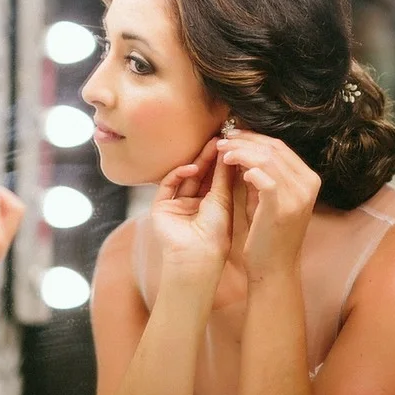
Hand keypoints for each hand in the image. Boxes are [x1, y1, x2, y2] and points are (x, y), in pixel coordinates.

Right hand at [149, 136, 233, 273]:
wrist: (198, 255)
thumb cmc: (216, 234)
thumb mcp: (223, 200)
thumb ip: (223, 177)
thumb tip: (230, 153)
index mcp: (209, 207)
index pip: (214, 179)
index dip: (222, 163)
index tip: (233, 146)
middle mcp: (192, 205)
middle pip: (200, 175)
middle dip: (210, 158)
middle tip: (220, 139)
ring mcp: (176, 205)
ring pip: (185, 177)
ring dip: (198, 162)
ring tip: (211, 147)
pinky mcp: (161, 207)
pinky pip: (168, 185)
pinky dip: (179, 174)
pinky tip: (192, 168)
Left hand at [215, 130, 319, 277]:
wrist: (274, 267)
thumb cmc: (268, 233)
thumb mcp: (268, 198)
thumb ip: (261, 174)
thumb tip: (243, 149)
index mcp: (309, 179)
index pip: (280, 147)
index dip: (254, 137)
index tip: (232, 134)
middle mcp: (308, 184)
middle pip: (273, 148)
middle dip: (244, 140)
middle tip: (222, 139)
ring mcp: (298, 195)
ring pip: (267, 158)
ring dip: (240, 151)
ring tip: (221, 151)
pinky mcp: (282, 207)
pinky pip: (263, 177)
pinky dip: (246, 166)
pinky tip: (230, 165)